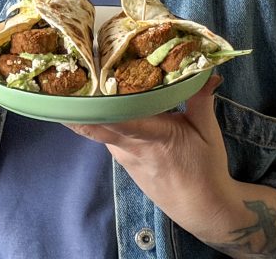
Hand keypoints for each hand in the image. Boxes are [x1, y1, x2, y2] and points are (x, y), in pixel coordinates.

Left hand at [66, 74, 234, 229]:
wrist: (200, 206)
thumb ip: (201, 98)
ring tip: (84, 80)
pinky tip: (104, 102)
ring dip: (89, 108)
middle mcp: (130, 146)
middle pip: (93, 125)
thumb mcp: (207, 131)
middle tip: (67, 77)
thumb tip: (207, 68)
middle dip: (78, 103)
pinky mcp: (122, 160)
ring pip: (98, 129)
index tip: (82, 79)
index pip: (117, 118)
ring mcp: (122, 156)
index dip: (95, 102)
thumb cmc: (205, 168)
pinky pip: (107, 135)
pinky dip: (101, 119)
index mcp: (151, 135)